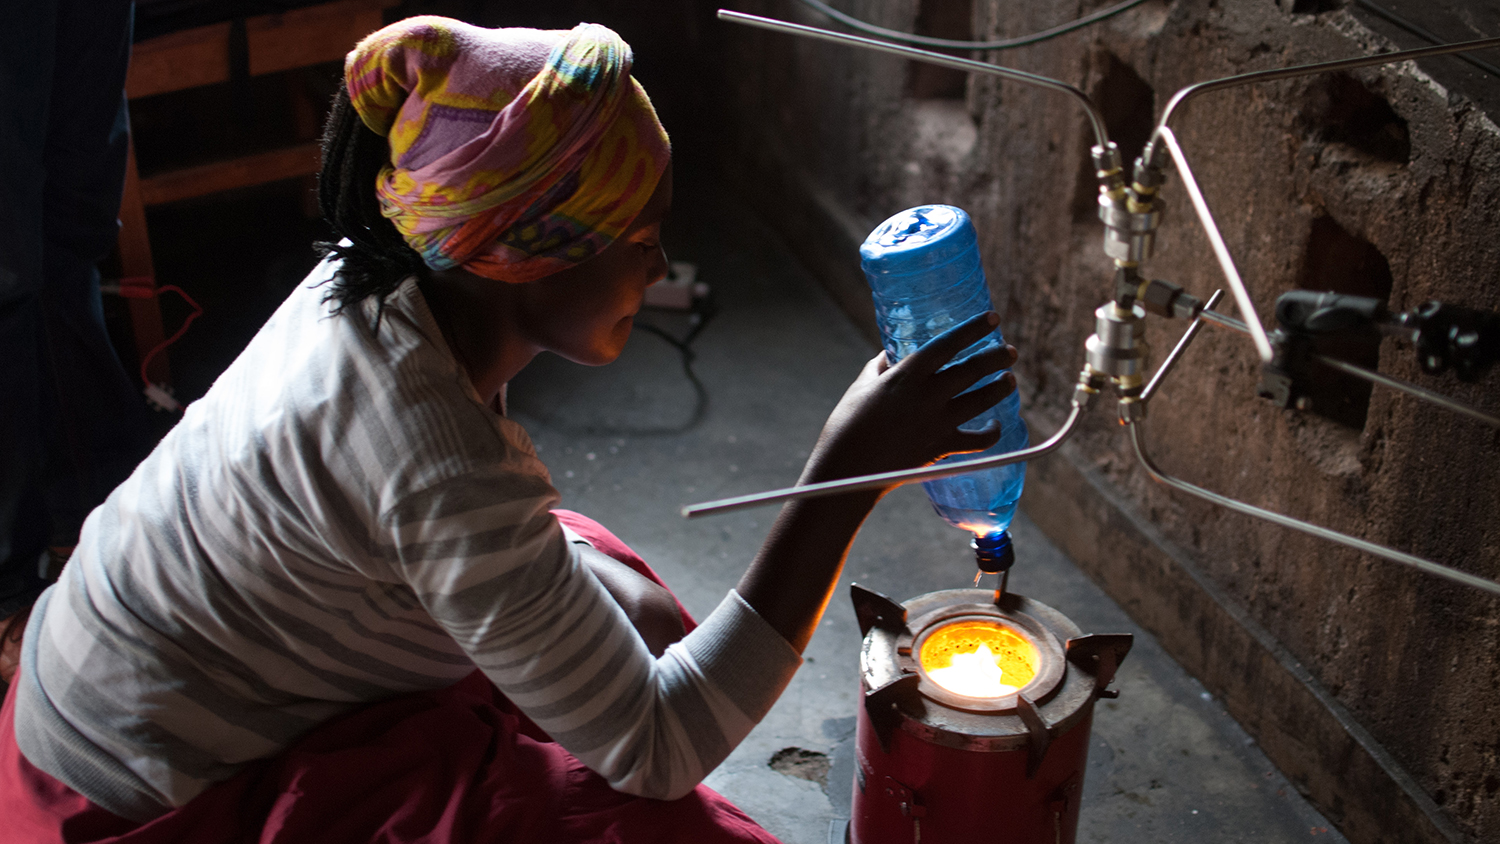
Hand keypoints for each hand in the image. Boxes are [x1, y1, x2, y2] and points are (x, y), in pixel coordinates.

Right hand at [802, 311, 1017, 488]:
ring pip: (983, 400)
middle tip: (1010, 351)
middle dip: (997, 357)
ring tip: (1009, 379)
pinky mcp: (942, 447)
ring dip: (1001, 388)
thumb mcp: (861, 386)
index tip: (993, 318)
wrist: (849, 468)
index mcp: (907, 374)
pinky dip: (992, 433)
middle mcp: (928, 395)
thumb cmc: (847, 424)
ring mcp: (938, 422)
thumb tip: (890, 357)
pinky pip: (978, 440)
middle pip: (973, 369)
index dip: (974, 328)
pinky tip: (996, 425)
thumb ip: (880, 367)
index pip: (949, 343)